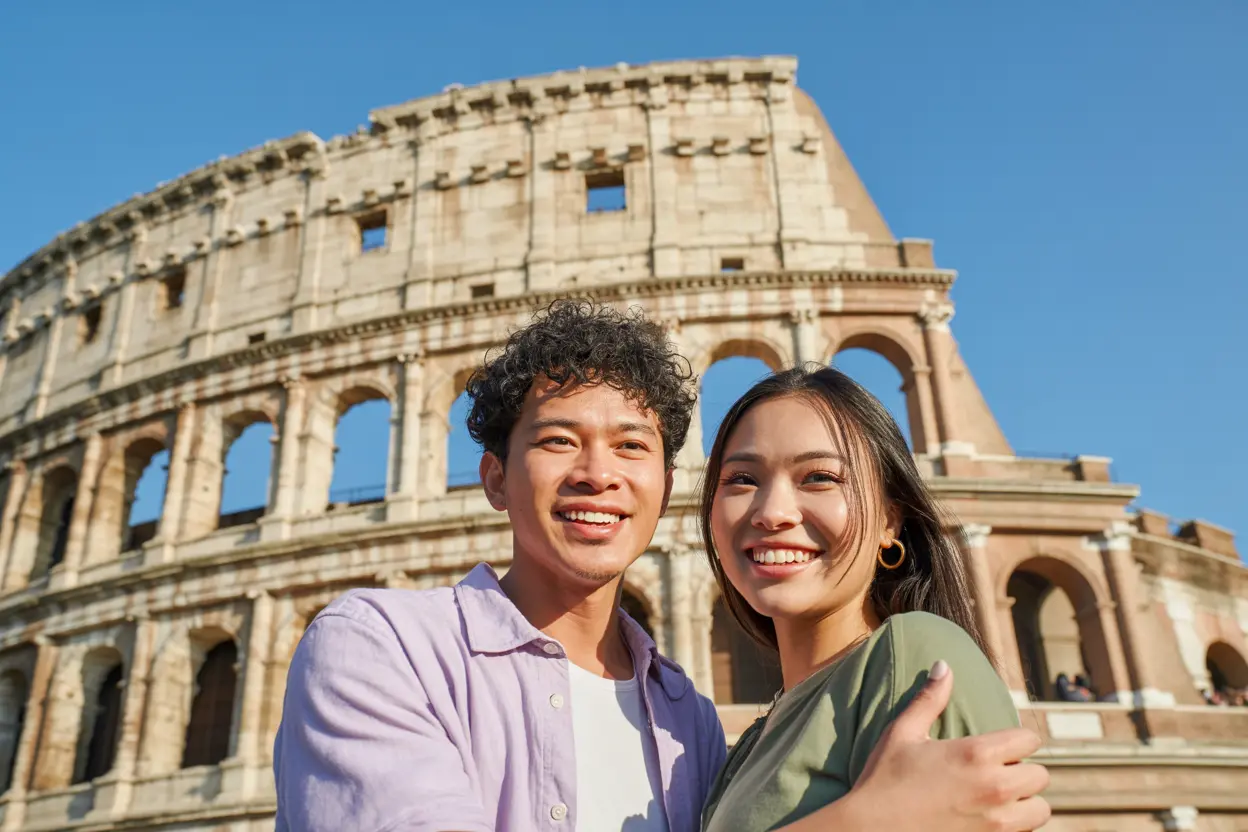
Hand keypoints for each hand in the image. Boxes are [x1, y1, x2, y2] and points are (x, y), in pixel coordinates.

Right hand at [841, 660, 1050, 831]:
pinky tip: (990, 820)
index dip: (1017, 740)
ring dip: (1026, 803)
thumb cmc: (883, 779)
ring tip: (1002, 799)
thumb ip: (929, 699)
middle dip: (1023, 771)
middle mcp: (994, 788)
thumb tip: (944, 665)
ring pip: (1040, 810)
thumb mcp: (902, 733)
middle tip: (999, 772)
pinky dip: (1015, 827)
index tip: (1002, 745)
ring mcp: (996, 823)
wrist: (870, 831)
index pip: (1029, 739)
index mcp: (976, 754)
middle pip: (1041, 776)